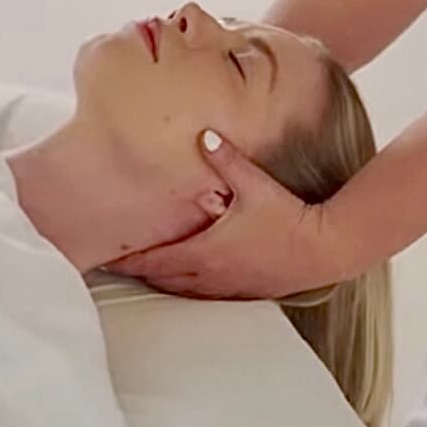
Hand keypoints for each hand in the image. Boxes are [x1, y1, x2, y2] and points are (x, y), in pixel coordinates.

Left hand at [101, 131, 353, 298]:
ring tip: (142, 270)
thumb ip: (226, 158)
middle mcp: (209, 276)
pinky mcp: (244, 290)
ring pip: (181, 290)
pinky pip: (202, 292)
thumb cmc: (288, 218)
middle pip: (161, 279)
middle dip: (137, 270)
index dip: (126, 260)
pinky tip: (185, 277)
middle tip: (113, 263)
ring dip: (160, 280)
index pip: (153, 260)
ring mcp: (227, 287)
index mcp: (204, 252)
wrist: (323, 249)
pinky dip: (185, 285)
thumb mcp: (254, 184)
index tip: (103, 257)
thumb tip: (204, 134)